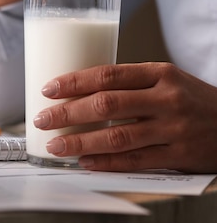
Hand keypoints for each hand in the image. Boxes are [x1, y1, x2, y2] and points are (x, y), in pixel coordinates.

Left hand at [33, 63, 216, 172]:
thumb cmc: (192, 99)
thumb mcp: (166, 79)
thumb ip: (130, 84)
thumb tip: (79, 92)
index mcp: (159, 74)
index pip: (107, 75)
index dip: (73, 82)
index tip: (48, 89)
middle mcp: (166, 99)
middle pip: (106, 105)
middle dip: (68, 113)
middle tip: (42, 119)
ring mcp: (174, 129)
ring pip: (117, 136)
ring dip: (80, 141)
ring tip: (56, 144)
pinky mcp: (180, 156)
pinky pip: (136, 161)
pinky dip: (107, 162)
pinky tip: (86, 161)